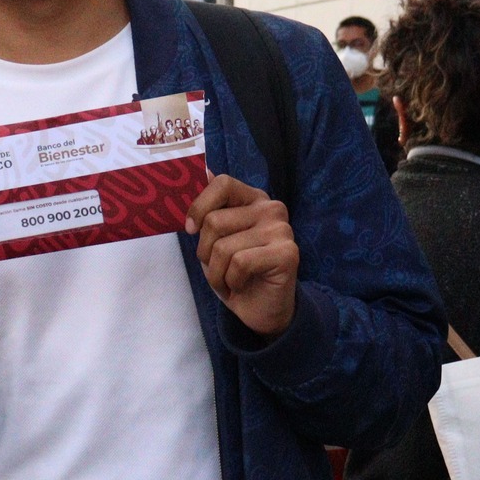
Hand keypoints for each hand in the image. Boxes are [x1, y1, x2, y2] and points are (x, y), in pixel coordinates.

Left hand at [186, 174, 298, 338]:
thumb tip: (202, 169)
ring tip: (229, 280)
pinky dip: (231, 281)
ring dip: (216, 273)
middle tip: (218, 267)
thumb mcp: (215, 239)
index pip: (222, 183)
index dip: (199, 206)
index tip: (191, 230)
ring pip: (223, 247)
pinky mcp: (287, 253)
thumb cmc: (235, 272)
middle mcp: (271, 208)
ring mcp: (282, 229)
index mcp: (253, 199)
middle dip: (205, 252)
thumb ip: (210, 207)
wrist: (262, 310)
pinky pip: (239, 263)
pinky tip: (242, 285)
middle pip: (215, 221)